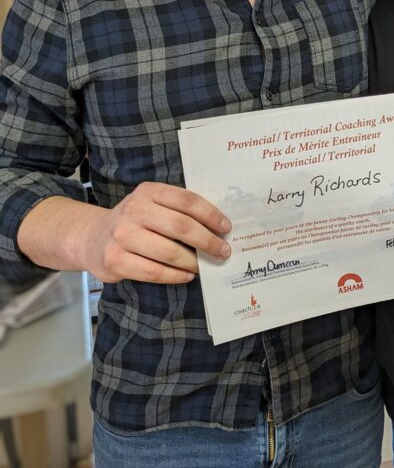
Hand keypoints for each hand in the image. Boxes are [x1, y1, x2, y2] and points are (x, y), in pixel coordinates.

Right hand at [17, 183, 231, 284]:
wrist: (92, 238)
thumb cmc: (134, 222)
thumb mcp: (151, 204)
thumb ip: (177, 210)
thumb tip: (218, 227)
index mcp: (148, 192)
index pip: (187, 200)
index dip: (211, 215)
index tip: (227, 228)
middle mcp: (134, 210)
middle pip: (181, 226)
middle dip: (208, 241)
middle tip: (223, 251)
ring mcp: (122, 235)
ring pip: (170, 252)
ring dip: (193, 262)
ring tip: (204, 266)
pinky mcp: (115, 260)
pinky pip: (154, 272)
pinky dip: (176, 276)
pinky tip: (186, 275)